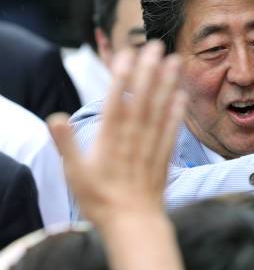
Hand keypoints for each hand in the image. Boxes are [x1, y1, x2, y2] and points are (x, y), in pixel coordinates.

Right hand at [47, 41, 186, 225]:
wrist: (132, 223)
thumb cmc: (99, 199)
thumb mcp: (74, 173)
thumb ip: (66, 144)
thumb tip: (55, 118)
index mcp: (109, 139)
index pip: (116, 101)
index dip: (122, 77)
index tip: (128, 53)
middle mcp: (133, 138)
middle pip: (142, 99)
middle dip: (149, 71)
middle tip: (157, 45)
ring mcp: (151, 145)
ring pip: (160, 110)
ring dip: (168, 84)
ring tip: (175, 61)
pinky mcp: (164, 155)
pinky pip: (172, 130)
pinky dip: (177, 112)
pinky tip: (182, 95)